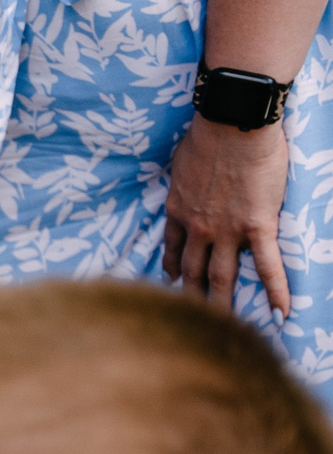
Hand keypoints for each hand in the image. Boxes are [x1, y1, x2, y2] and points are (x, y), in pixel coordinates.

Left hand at [163, 115, 291, 314]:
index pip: (173, 246)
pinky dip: (275, 291)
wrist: (232, 126)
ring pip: (221, 276)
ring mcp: (226, 230)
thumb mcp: (182, 163)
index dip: (173, 265)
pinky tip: (281, 314)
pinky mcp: (256, 227)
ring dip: (221, 303)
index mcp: (178, 210)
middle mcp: (198, 227)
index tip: (172, 280)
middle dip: (190, 295)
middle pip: (193, 269)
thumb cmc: (208, 134)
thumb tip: (186, 178)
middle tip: (190, 317)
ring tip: (224, 327)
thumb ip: (184, 181)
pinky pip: (267, 266)